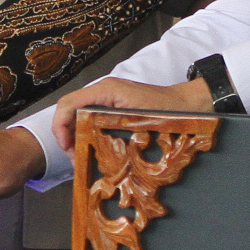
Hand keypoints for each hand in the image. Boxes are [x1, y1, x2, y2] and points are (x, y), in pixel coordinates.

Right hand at [51, 76, 210, 152]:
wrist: (189, 105)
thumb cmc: (168, 110)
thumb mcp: (137, 119)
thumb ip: (110, 125)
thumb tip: (89, 143)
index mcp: (105, 90)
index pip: (68, 104)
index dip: (60, 126)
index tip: (67, 147)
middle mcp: (103, 93)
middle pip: (70, 112)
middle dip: (67, 136)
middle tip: (75, 158)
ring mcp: (108, 101)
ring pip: (79, 118)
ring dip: (77, 138)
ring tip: (83, 159)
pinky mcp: (114, 109)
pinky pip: (91, 120)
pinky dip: (88, 135)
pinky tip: (95, 151)